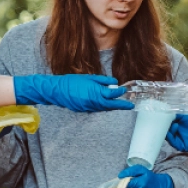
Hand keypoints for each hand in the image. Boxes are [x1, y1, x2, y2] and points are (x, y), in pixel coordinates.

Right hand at [13, 74, 133, 111]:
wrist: (57, 90)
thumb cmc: (72, 81)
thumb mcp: (89, 77)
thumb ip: (102, 81)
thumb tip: (113, 83)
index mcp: (95, 92)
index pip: (112, 94)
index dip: (119, 93)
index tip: (125, 90)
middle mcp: (93, 102)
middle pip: (110, 105)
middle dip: (121, 105)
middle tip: (130, 106)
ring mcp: (88, 107)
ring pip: (104, 108)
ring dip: (113, 107)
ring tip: (121, 105)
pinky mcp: (84, 110)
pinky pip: (97, 109)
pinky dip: (104, 107)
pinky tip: (107, 105)